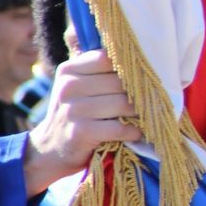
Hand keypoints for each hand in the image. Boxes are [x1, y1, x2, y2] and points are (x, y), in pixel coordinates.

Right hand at [23, 50, 140, 195]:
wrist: (51, 147)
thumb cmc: (76, 112)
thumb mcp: (79, 86)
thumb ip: (100, 71)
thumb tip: (139, 59)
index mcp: (69, 70)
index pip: (108, 58)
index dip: (129, 67)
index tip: (142, 77)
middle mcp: (69, 87)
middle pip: (119, 82)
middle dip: (139, 93)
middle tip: (153, 100)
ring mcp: (73, 110)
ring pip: (123, 104)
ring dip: (139, 112)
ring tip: (145, 116)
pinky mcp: (81, 132)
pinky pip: (119, 127)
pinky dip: (133, 131)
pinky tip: (135, 132)